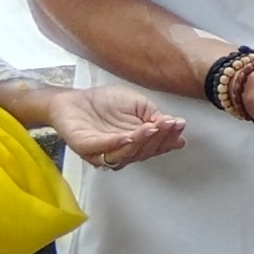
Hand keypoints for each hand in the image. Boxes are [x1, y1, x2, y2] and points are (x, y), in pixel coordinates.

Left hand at [44, 85, 186, 171]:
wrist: (74, 98)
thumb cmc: (104, 102)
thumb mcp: (138, 104)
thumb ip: (153, 115)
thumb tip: (173, 124)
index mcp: (134, 144)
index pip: (155, 147)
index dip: (168, 138)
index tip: (179, 125)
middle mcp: (119, 152)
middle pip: (142, 153)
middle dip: (159, 139)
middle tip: (169, 124)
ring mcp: (101, 152)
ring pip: (124, 155)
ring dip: (141, 142)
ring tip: (153, 128)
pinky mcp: (83, 146)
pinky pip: (100, 149)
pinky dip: (115, 144)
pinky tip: (128, 136)